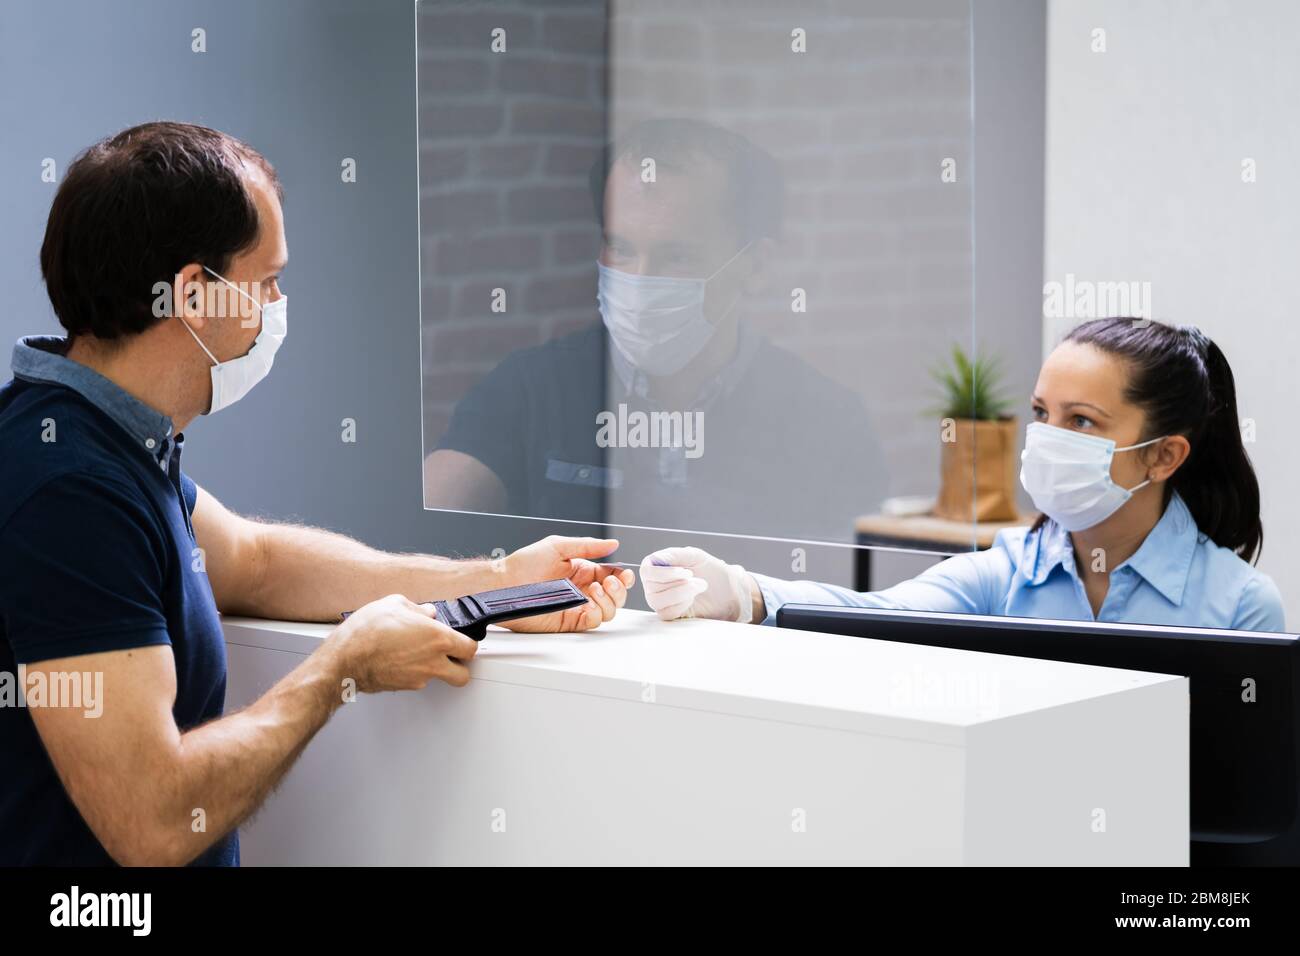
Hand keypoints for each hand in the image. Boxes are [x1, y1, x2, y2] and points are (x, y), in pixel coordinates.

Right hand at [330, 593, 478, 689]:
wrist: (344, 660)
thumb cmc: (367, 632)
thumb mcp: (395, 604)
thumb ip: (418, 608)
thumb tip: (427, 612)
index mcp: (437, 638)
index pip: (470, 648)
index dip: (468, 643)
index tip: (462, 639)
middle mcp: (433, 662)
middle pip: (463, 675)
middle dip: (461, 666)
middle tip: (452, 655)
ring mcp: (419, 678)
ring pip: (439, 679)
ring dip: (436, 669)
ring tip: (419, 653)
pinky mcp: (404, 687)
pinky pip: (418, 681)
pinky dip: (414, 672)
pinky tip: (400, 659)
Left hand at [500, 535, 635, 632]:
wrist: (504, 583)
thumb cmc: (525, 563)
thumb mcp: (559, 546)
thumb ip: (588, 546)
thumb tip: (613, 543)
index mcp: (582, 572)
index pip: (611, 576)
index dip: (622, 577)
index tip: (624, 574)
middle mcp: (582, 591)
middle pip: (615, 596)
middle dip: (619, 590)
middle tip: (611, 582)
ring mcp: (576, 607)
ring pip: (608, 611)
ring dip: (610, 601)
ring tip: (596, 590)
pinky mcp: (568, 621)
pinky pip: (592, 622)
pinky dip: (596, 614)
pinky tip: (588, 604)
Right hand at [640, 547, 753, 622]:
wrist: (728, 591)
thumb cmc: (711, 571)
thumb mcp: (695, 556)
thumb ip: (675, 554)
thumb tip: (656, 558)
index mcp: (657, 566)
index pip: (646, 571)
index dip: (665, 573)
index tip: (687, 572)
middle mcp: (654, 583)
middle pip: (651, 587)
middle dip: (679, 584)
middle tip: (698, 580)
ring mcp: (659, 600)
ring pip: (657, 601)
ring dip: (681, 594)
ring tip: (699, 587)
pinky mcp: (668, 614)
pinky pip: (665, 613)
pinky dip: (681, 605)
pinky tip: (692, 600)